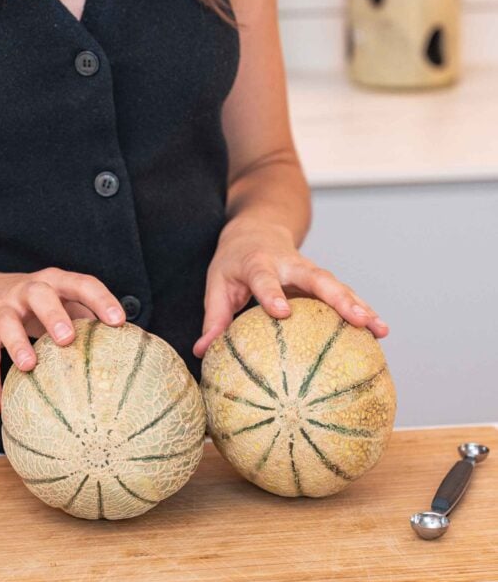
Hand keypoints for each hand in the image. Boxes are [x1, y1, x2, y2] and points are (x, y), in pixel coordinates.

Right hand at [0, 268, 125, 415]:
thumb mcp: (60, 301)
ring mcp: (1, 310)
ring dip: (18, 344)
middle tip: (68, 338)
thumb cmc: (35, 304)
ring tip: (29, 366)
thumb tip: (128, 350)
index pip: (81, 283)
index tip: (119, 321)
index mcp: (54, 282)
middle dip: (54, 315)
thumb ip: (87, 318)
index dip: (101, 300)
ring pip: (7, 324)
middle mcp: (26, 290)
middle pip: (40, 295)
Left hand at [192, 218, 388, 357]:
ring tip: (380, 329)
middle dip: (338, 298)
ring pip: (337, 285)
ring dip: (359, 305)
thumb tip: (202, 353)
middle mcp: (289, 264)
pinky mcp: (321, 279)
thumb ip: (213, 318)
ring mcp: (310, 270)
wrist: (258, 228)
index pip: (265, 278)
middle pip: (317, 278)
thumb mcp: (217, 283)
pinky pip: (344, 294)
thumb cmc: (234, 262)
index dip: (272, 293)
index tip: (281, 312)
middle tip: (357, 319)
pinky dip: (362, 310)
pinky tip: (380, 332)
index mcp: (258, 263)